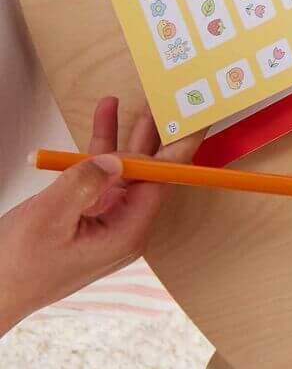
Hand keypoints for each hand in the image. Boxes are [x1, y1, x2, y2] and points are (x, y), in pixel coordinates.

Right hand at [0, 96, 194, 334]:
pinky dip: (101, 145)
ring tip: (143, 102)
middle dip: (161, 136)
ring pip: (126, 167)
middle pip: (152, 172)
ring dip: (128, 134)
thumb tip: (115, 159)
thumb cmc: (18, 266)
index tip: (197, 119)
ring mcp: (107, 216)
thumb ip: (83, 184)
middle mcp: (125, 224)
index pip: (164, 181)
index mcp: (127, 232)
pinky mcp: (88, 211)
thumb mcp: (49, 219)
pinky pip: (101, 172)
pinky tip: (105, 114)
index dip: (180, 146)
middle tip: (176, 103)